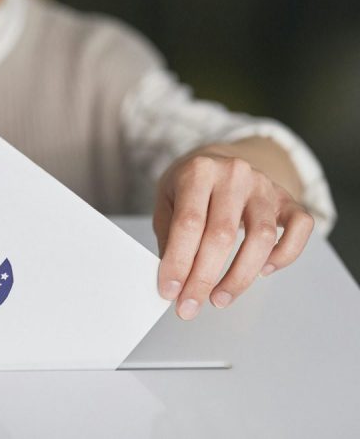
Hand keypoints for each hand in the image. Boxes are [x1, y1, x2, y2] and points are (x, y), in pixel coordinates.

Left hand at [153, 145, 313, 319]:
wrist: (217, 161)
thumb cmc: (187, 186)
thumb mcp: (166, 202)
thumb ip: (168, 237)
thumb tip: (174, 281)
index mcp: (198, 172)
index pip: (189, 223)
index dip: (179, 262)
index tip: (170, 291)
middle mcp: (234, 175)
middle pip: (222, 235)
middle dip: (203, 278)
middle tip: (190, 306)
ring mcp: (264, 186)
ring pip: (261, 238)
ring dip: (240, 277)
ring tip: (219, 298)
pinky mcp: (287, 199)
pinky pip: (300, 228)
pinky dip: (285, 255)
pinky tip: (263, 271)